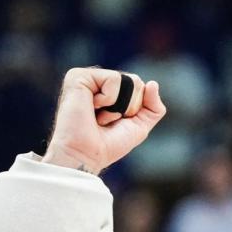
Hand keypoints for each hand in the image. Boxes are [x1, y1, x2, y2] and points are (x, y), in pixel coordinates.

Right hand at [42, 68, 166, 174]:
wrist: (87, 155)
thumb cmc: (108, 144)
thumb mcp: (140, 126)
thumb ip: (153, 107)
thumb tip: (153, 83)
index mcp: (110, 90)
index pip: (141, 87)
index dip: (136, 109)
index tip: (116, 122)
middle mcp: (99, 81)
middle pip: (136, 82)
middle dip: (129, 107)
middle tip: (106, 120)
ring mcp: (88, 77)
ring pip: (127, 80)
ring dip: (118, 106)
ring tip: (98, 115)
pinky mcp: (78, 76)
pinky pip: (113, 79)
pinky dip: (109, 99)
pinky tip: (92, 108)